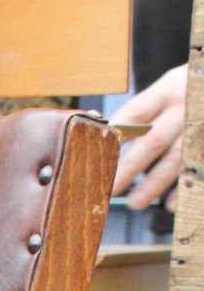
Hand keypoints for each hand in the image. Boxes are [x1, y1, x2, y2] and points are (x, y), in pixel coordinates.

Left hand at [111, 64, 187, 209]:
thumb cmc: (191, 88)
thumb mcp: (172, 85)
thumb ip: (147, 109)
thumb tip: (109, 134)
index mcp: (169, 90)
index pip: (135, 113)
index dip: (114, 137)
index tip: (96, 157)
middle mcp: (185, 108)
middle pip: (153, 141)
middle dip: (128, 169)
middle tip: (110, 189)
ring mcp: (200, 128)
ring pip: (175, 160)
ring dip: (153, 185)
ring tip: (134, 203)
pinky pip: (197, 170)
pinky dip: (183, 190)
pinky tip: (169, 205)